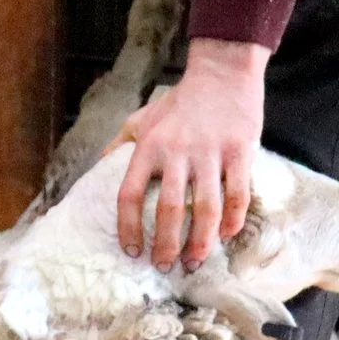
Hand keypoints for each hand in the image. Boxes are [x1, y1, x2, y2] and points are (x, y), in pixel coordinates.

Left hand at [115, 38, 270, 269]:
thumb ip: (120, 145)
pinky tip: (226, 236)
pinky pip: (237, 194)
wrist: (222, 73)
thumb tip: (99, 170)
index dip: (128, 227)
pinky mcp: (239, 151)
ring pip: (205, 208)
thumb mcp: (142, 118)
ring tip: (194, 262)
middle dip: (166, 246)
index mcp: (148, 147)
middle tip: (165, 267)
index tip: (132, 251)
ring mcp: (210, 153)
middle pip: (169, 209)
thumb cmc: (180, 101)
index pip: (129, 194)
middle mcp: (176, 152)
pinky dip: (232, 220)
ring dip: (200, 241)